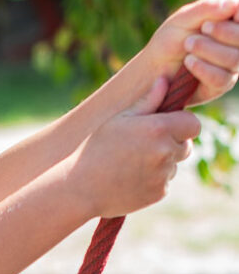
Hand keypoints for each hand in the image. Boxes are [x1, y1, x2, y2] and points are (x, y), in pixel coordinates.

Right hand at [74, 78, 200, 218]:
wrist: (81, 188)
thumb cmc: (96, 149)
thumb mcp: (119, 119)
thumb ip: (147, 101)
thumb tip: (164, 80)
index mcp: (158, 128)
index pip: (193, 124)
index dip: (183, 124)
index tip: (168, 126)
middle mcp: (165, 151)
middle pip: (187, 145)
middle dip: (174, 144)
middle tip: (147, 146)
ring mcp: (163, 175)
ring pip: (174, 165)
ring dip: (162, 163)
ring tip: (133, 163)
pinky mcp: (159, 193)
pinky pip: (165, 183)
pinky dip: (154, 181)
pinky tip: (131, 177)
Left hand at [143, 0, 238, 105]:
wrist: (154, 67)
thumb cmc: (171, 38)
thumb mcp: (185, 17)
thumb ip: (209, 7)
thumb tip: (235, 3)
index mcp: (232, 22)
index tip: (231, 14)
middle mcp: (237, 43)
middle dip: (224, 32)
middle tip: (202, 28)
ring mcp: (232, 65)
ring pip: (235, 59)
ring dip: (209, 50)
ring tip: (188, 44)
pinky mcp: (221, 84)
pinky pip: (222, 79)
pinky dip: (204, 69)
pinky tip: (188, 62)